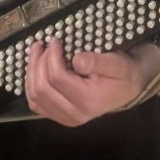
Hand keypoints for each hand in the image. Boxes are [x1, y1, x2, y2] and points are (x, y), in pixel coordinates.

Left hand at [22, 39, 144, 124]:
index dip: (51, 56)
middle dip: (39, 62)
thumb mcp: (117, 63)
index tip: (55, 41)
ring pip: (35, 97)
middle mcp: (74, 114)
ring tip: (36, 53)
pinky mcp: (59, 117)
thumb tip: (76, 59)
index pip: (57, 78)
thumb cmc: (123, 74)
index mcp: (88, 101)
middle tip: (44, 45)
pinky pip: (36, 104)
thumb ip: (98, 62)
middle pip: (42, 87)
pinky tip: (35, 70)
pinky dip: (31, 86)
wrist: (128, 89)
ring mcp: (65, 118)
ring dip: (31, 72)